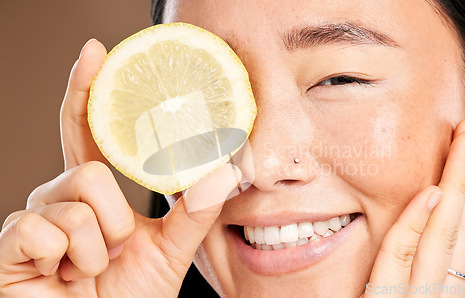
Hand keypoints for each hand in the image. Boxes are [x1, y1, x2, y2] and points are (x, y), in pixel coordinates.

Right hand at [0, 39, 240, 296]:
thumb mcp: (169, 251)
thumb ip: (195, 212)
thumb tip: (224, 169)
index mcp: (94, 194)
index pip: (87, 132)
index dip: (87, 91)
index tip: (94, 51)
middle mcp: (59, 199)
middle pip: (89, 171)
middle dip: (113, 220)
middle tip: (113, 254)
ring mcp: (30, 222)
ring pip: (73, 204)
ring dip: (95, 248)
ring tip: (90, 272)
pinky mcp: (7, 246)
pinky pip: (43, 230)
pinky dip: (67, 261)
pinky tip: (60, 278)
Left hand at [363, 118, 464, 296]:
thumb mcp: (404, 294)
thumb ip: (416, 261)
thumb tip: (427, 209)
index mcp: (445, 291)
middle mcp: (441, 296)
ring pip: (446, 241)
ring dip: (456, 189)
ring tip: (463, 145)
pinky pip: (402, 263)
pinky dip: (418, 229)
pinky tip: (431, 195)